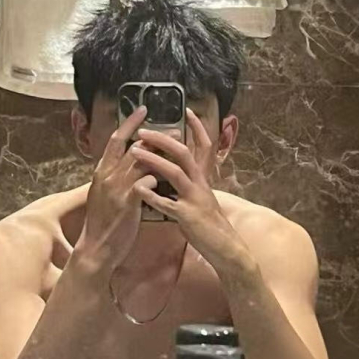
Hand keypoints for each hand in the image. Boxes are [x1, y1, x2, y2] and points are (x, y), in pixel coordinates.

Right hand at [75, 105, 159, 272]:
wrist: (95, 248)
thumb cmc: (102, 222)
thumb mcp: (104, 194)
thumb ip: (114, 177)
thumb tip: (128, 162)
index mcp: (101, 171)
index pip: (117, 139)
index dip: (130, 123)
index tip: (143, 110)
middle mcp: (107, 175)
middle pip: (133, 147)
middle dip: (155, 136)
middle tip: (173, 128)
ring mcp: (116, 188)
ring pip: (142, 162)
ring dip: (162, 153)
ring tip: (178, 147)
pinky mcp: (126, 203)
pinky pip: (145, 183)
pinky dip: (157, 178)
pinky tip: (167, 179)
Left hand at [129, 109, 249, 273]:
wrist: (225, 247)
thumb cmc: (208, 222)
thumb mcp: (201, 196)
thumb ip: (189, 181)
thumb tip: (176, 167)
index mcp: (203, 177)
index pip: (204, 145)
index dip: (198, 128)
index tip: (188, 110)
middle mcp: (200, 183)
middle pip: (183, 153)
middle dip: (163, 139)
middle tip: (143, 130)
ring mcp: (194, 198)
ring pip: (174, 173)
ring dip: (153, 160)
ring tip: (134, 152)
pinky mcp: (188, 216)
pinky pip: (168, 204)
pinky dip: (152, 196)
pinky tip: (138, 190)